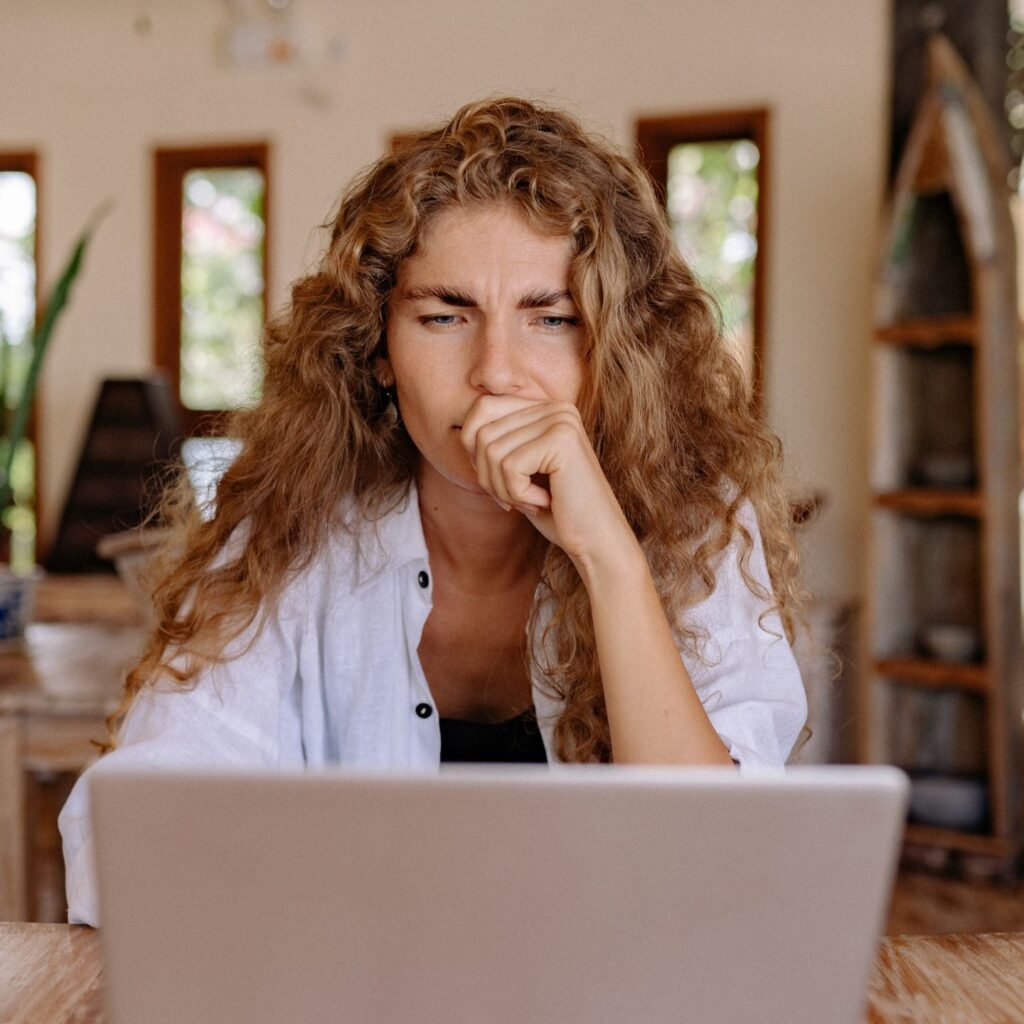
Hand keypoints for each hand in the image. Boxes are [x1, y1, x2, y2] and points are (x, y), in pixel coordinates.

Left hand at [459, 395, 639, 569]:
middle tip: (514, 499)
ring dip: (502, 488)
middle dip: (487, 475)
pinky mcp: (561, 440)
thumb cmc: (557, 511)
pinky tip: (543, 501)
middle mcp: (555, 407)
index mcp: (545, 408)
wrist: (597, 541)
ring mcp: (560, 421)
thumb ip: (496, 445)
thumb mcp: (519, 473)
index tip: (499, 483)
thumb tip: (462, 431)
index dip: (475, 452)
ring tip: (530, 501)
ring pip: (491, 450)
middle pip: (481, 431)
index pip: (482, 409)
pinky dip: (517, 494)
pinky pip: (509, 466)